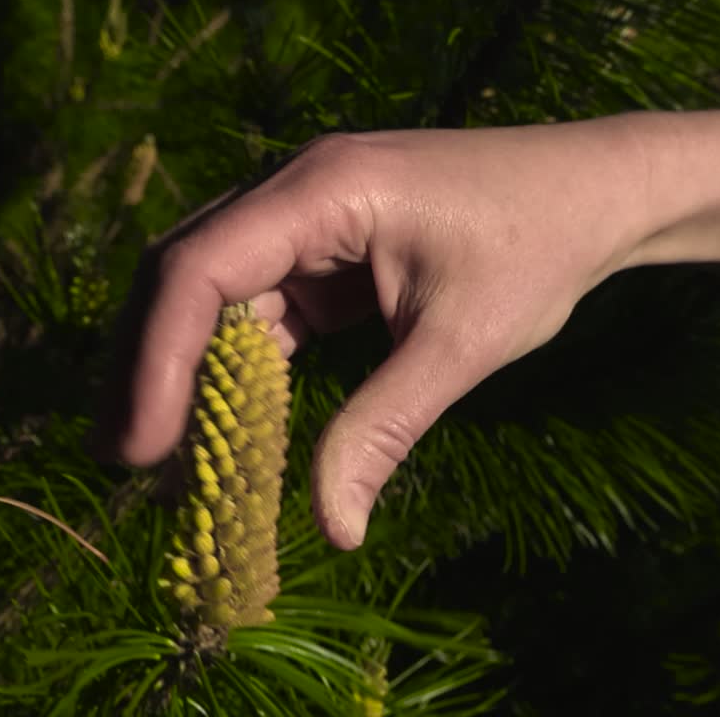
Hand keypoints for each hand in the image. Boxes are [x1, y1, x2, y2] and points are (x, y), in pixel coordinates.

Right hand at [100, 115, 658, 549]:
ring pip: (211, 296)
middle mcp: (295, 192)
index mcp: (323, 190)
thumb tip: (333, 530)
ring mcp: (306, 218)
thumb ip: (384, 429)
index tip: (141, 448)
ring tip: (163, 459)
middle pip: (183, 275)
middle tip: (123, 461)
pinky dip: (236, 369)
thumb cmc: (539, 248)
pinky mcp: (323, 248)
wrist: (597, 193)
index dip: (154, 358)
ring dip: (184, 373)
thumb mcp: (460, 344)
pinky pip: (258, 308)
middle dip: (146, 367)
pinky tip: (224, 426)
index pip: (199, 267)